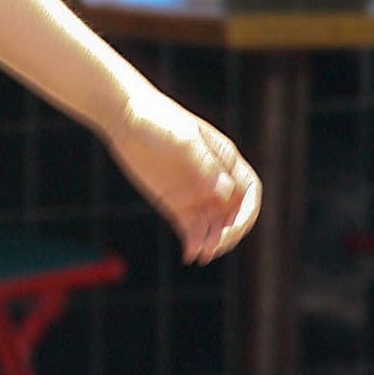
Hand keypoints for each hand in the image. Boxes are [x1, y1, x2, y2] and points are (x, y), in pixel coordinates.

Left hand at [107, 87, 261, 264]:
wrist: (124, 118)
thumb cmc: (156, 121)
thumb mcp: (183, 140)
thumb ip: (204, 166)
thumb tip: (224, 192)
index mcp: (224, 159)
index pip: (248, 192)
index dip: (247, 213)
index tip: (234, 229)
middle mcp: (214, 179)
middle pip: (233, 214)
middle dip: (229, 233)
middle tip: (215, 248)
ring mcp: (194, 192)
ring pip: (212, 225)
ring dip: (212, 242)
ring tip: (201, 255)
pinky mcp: (174, 202)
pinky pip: (190, 228)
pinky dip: (193, 241)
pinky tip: (189, 254)